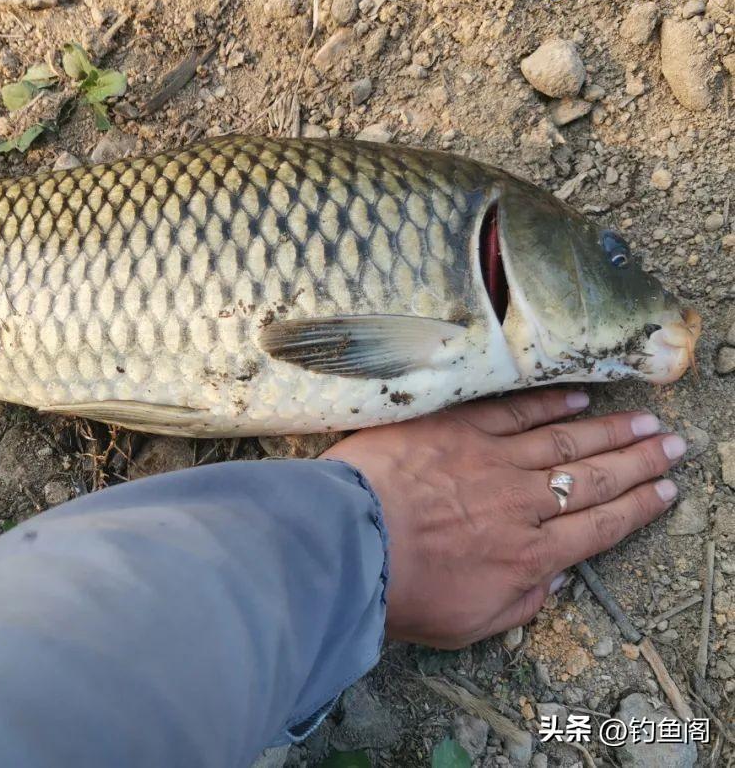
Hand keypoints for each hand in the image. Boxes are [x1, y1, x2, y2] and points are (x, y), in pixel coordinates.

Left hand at [320, 390, 684, 648]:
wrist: (350, 543)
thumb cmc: (400, 592)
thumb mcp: (465, 625)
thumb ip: (517, 605)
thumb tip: (553, 582)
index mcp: (527, 556)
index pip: (598, 527)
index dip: (637, 507)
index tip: (665, 490)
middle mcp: (521, 504)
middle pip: (593, 479)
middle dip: (637, 462)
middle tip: (670, 445)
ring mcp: (491, 461)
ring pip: (564, 441)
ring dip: (608, 430)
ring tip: (642, 420)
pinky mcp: (457, 429)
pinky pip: (514, 412)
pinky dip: (549, 403)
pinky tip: (577, 397)